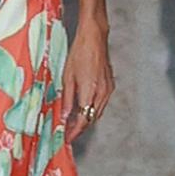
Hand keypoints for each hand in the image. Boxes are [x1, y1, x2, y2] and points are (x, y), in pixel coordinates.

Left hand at [62, 17, 114, 143]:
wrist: (94, 37)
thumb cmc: (79, 52)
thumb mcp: (67, 76)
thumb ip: (67, 98)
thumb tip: (64, 116)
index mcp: (90, 91)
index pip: (83, 120)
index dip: (74, 131)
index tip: (67, 138)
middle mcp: (102, 93)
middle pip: (92, 118)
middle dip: (80, 127)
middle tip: (68, 132)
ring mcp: (108, 89)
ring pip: (98, 112)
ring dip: (87, 119)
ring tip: (73, 122)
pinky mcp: (110, 85)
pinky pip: (101, 103)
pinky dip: (93, 109)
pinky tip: (84, 108)